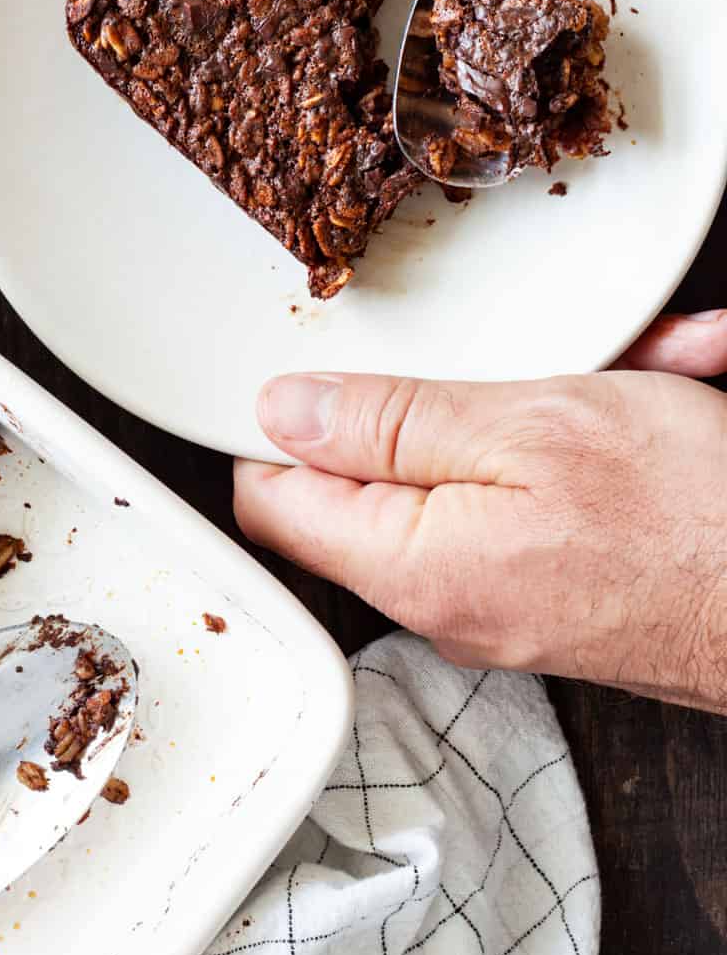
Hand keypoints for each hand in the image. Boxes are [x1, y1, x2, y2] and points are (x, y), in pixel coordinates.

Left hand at [235, 313, 726, 710]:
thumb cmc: (691, 520)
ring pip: (469, 473)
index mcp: (411, 565)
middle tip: (533, 351)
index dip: (283, 422)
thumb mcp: (527, 427)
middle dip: (449, 393)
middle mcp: (441, 602)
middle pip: (376, 478)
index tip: (335, 365)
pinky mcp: (550, 593)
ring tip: (635, 363)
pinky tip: (662, 385)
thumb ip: (388, 424)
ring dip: (539, 403)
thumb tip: (277, 413)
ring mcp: (497, 603)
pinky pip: (530, 500)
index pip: (271, 500)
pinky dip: (584, 440)